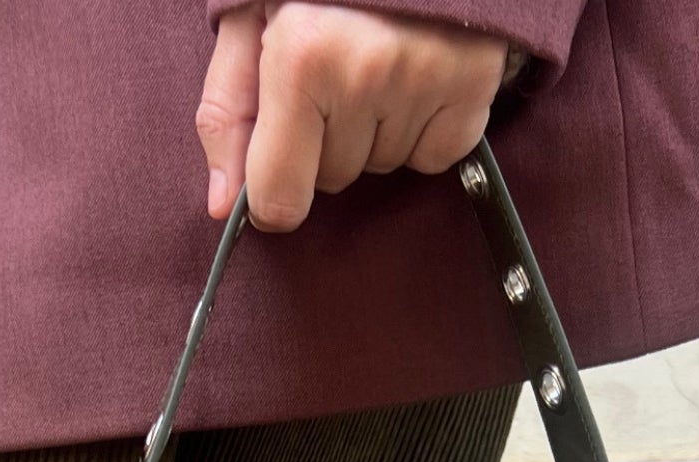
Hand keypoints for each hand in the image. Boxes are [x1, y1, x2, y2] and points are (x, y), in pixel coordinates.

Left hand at [198, 4, 508, 229]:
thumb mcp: (250, 20)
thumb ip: (228, 112)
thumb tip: (225, 205)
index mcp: (300, 55)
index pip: (280, 198)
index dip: (273, 196)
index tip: (277, 172)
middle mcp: (365, 71)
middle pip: (332, 180)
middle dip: (325, 142)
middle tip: (335, 74)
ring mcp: (425, 77)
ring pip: (381, 167)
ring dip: (374, 132)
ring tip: (378, 64)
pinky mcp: (473, 83)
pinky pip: (434, 158)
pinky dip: (424, 131)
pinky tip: (416, 77)